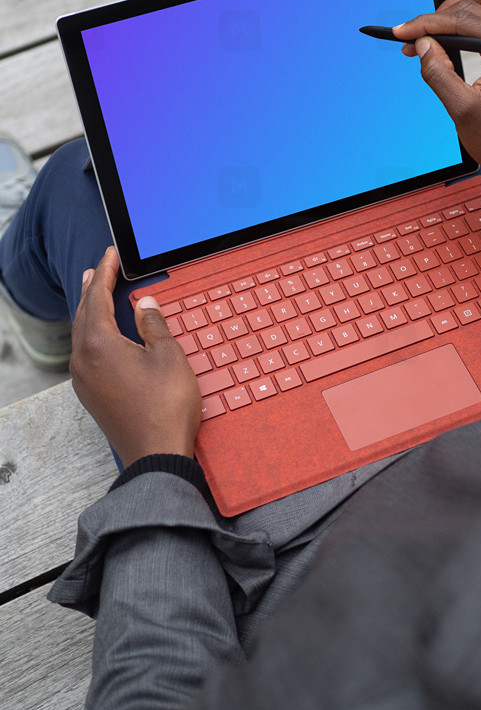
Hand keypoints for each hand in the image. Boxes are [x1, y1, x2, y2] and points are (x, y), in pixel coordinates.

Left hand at [70, 247, 201, 467]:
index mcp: (99, 345)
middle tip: (97, 269)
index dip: (105, 273)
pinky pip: (85, 353)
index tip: (111, 255)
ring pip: (81, 334)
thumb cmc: (165, 406)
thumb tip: (144, 304)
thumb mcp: (168, 356)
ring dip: (89, 311)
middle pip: (83, 314)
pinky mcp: (91, 395)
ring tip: (95, 294)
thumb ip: (153, 324)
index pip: (97, 297)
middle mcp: (83, 361)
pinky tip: (103, 334)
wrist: (155, 454)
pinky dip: (92, 333)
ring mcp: (84, 380)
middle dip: (91, 290)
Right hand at [394, 0, 480, 243]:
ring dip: (460, 12)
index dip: (427, 24)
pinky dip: (478, 21)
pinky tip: (459, 38)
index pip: (464, 20)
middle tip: (413, 38)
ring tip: (434, 33)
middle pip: (477, 5)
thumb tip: (422, 44)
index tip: (401, 32)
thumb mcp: (462, 110)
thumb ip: (439, 73)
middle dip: (440, 18)